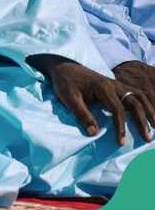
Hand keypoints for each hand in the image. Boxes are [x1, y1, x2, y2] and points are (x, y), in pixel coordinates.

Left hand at [35, 56, 152, 144]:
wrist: (63, 67)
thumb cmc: (65, 83)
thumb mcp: (69, 99)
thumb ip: (82, 115)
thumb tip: (94, 133)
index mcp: (102, 87)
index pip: (118, 109)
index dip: (121, 126)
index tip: (121, 142)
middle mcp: (114, 84)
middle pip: (135, 102)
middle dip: (143, 121)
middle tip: (148, 138)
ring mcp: (117, 84)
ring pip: (139, 96)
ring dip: (150, 111)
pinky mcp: (117, 85)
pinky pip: (136, 93)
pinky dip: (146, 104)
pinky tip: (150, 114)